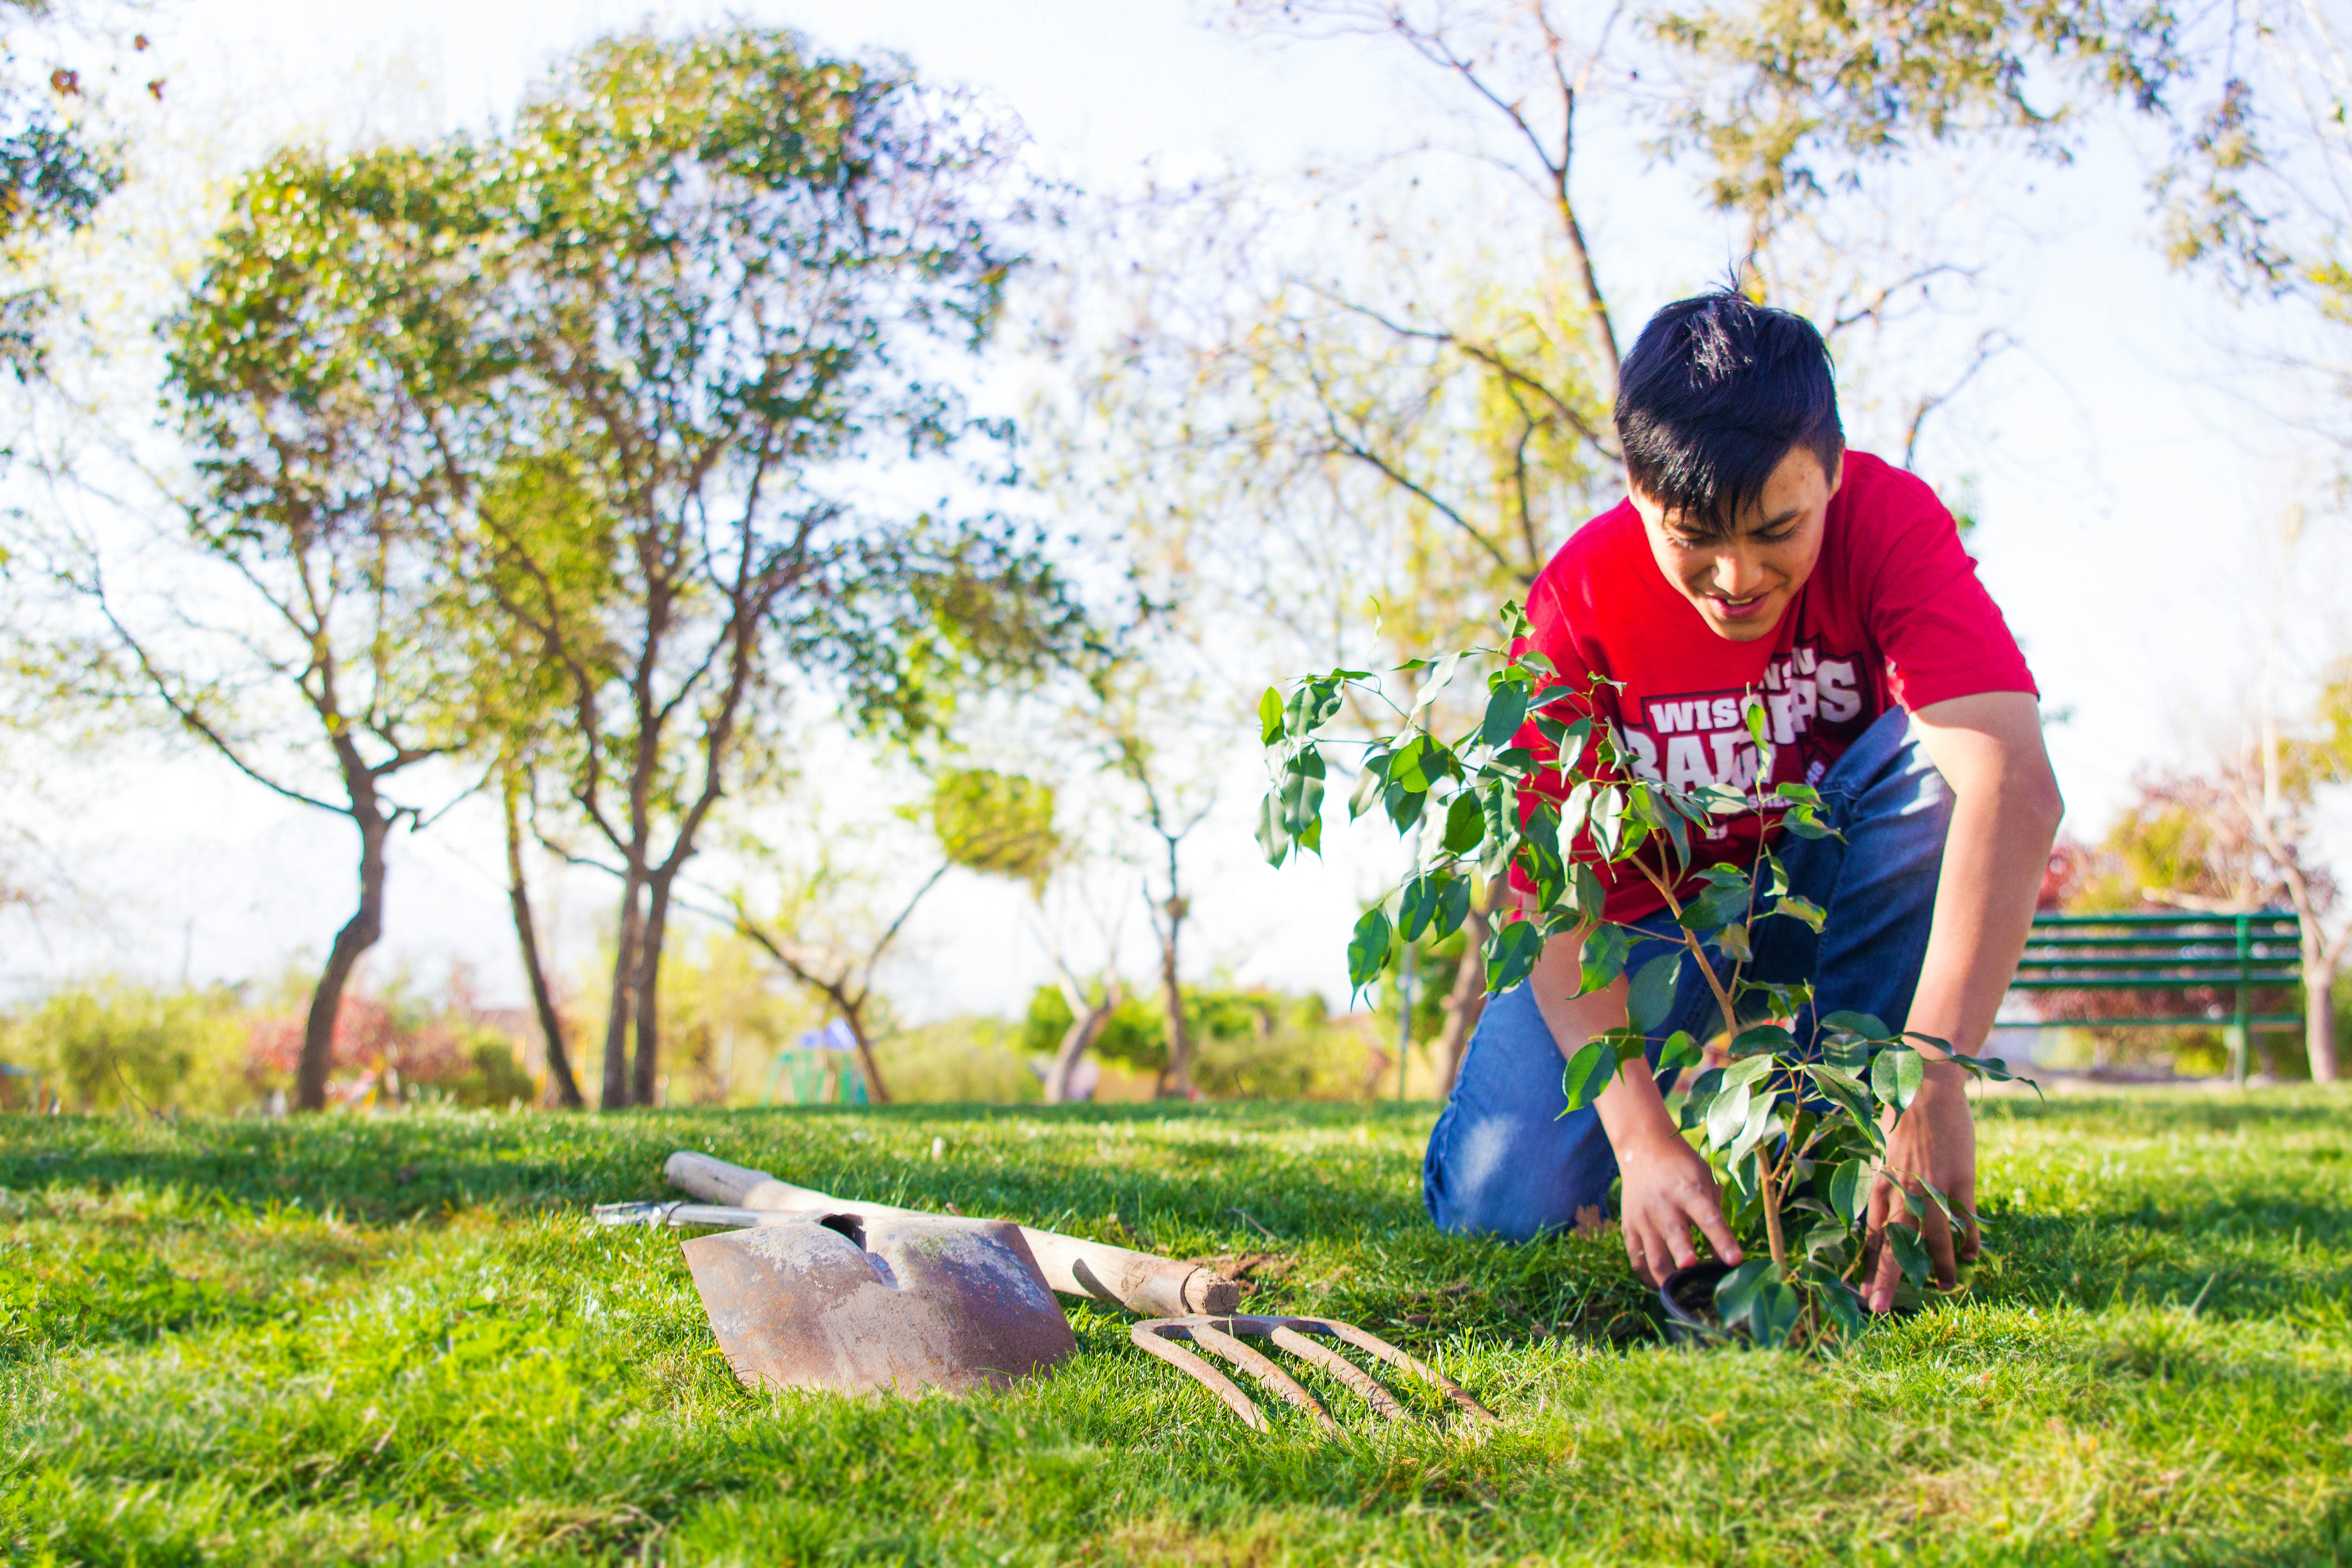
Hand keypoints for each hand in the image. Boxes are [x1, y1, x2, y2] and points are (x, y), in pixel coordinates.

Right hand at [1616, 1128, 1743, 1287]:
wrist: (1643, 1149)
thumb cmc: (1684, 1169)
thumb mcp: (1706, 1184)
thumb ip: (1715, 1220)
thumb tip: (1723, 1262)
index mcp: (1689, 1191)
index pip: (1709, 1218)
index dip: (1723, 1241)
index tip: (1736, 1261)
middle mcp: (1664, 1205)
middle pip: (1675, 1235)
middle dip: (1684, 1255)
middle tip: (1694, 1270)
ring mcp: (1643, 1218)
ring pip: (1653, 1256)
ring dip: (1669, 1279)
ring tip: (1684, 1295)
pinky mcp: (1629, 1228)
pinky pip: (1637, 1261)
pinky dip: (1650, 1278)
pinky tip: (1664, 1286)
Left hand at [1860, 1065, 1978, 1311]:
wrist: (1927, 1087)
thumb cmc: (1902, 1119)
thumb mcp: (1883, 1154)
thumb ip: (1884, 1186)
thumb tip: (1882, 1217)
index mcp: (1880, 1184)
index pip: (1874, 1235)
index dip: (1869, 1266)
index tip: (1864, 1293)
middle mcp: (1903, 1190)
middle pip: (1895, 1244)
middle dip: (1887, 1279)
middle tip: (1879, 1310)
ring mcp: (1933, 1185)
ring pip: (1935, 1237)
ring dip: (1941, 1266)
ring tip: (1946, 1288)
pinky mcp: (1960, 1178)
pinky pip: (1965, 1217)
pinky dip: (1969, 1239)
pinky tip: (1972, 1256)